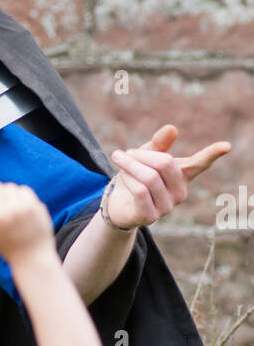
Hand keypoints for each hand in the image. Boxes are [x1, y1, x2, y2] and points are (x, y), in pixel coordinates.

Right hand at [0, 170, 54, 263]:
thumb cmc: (6, 244)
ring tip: (16, 212)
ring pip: (9, 187)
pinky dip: (23, 197)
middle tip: (5, 208)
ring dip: (12, 195)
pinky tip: (25, 211)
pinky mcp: (31, 207)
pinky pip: (23, 190)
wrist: (31, 256)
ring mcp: (16, 210)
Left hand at [105, 124, 230, 229]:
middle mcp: (180, 192)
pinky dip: (127, 178)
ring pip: (149, 177)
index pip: (200, 163)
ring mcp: (167, 207)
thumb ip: (159, 144)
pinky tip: (120, 175)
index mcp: (182, 175)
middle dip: (142, 154)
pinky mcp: (151, 217)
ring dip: (129, 165)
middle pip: (165, 163)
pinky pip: (139, 191)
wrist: (118, 205)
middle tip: (126, 152)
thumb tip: (172, 129)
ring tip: (119, 158)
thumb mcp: (146, 156)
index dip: (213, 154)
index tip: (227, 146)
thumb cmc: (136, 177)